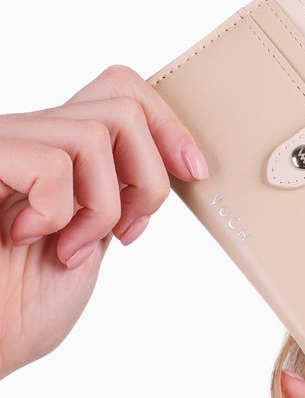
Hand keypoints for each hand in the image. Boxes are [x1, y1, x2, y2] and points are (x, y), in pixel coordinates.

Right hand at [0, 64, 209, 378]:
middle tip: (122, 233)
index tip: (193, 173)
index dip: (168, 124)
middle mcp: (29, 137)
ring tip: (70, 247)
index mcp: (57, 150)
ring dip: (101, 208)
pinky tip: (28, 238)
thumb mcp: (94, 239)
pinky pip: (51, 164)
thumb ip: (120, 193)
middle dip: (147, 180)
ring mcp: (4, 146)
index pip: (122, 90)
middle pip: (123, 106)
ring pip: (94, 134)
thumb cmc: (21, 307)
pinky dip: (57, 214)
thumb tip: (177, 164)